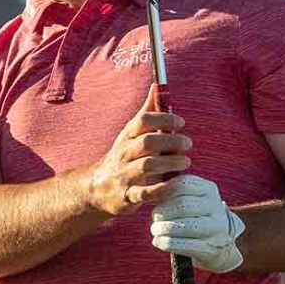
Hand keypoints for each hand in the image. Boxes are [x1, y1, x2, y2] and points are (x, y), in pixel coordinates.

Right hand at [86, 84, 191, 214]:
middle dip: (170, 141)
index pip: (142, 121)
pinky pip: (146, 193)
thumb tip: (157, 86)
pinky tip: (176, 185)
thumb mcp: (131, 134)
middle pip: (147, 142)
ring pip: (147, 166)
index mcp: (127, 137)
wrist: (97, 188)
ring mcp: (125, 175)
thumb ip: (148, 112)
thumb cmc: (122, 157)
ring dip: (170, 163)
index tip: (180, 122)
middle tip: (187, 143)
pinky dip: (163, 189)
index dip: (163, 119)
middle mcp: (124, 154)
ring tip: (185, 162)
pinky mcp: (128, 196)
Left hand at [151, 175, 244, 272]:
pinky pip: (184, 245)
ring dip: (162, 228)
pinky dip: (166, 243)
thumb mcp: (192, 197)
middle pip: (182, 205)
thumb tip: (150, 189)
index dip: (164, 191)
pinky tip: (158, 241)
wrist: (219, 244)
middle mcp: (216, 207)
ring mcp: (216, 229)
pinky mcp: (211, 248)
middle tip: (154, 217)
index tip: (156, 199)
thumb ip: (174, 190)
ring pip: (184, 226)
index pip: (182, 183)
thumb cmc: (196, 215)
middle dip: (162, 212)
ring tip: (155, 229)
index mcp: (209, 189)